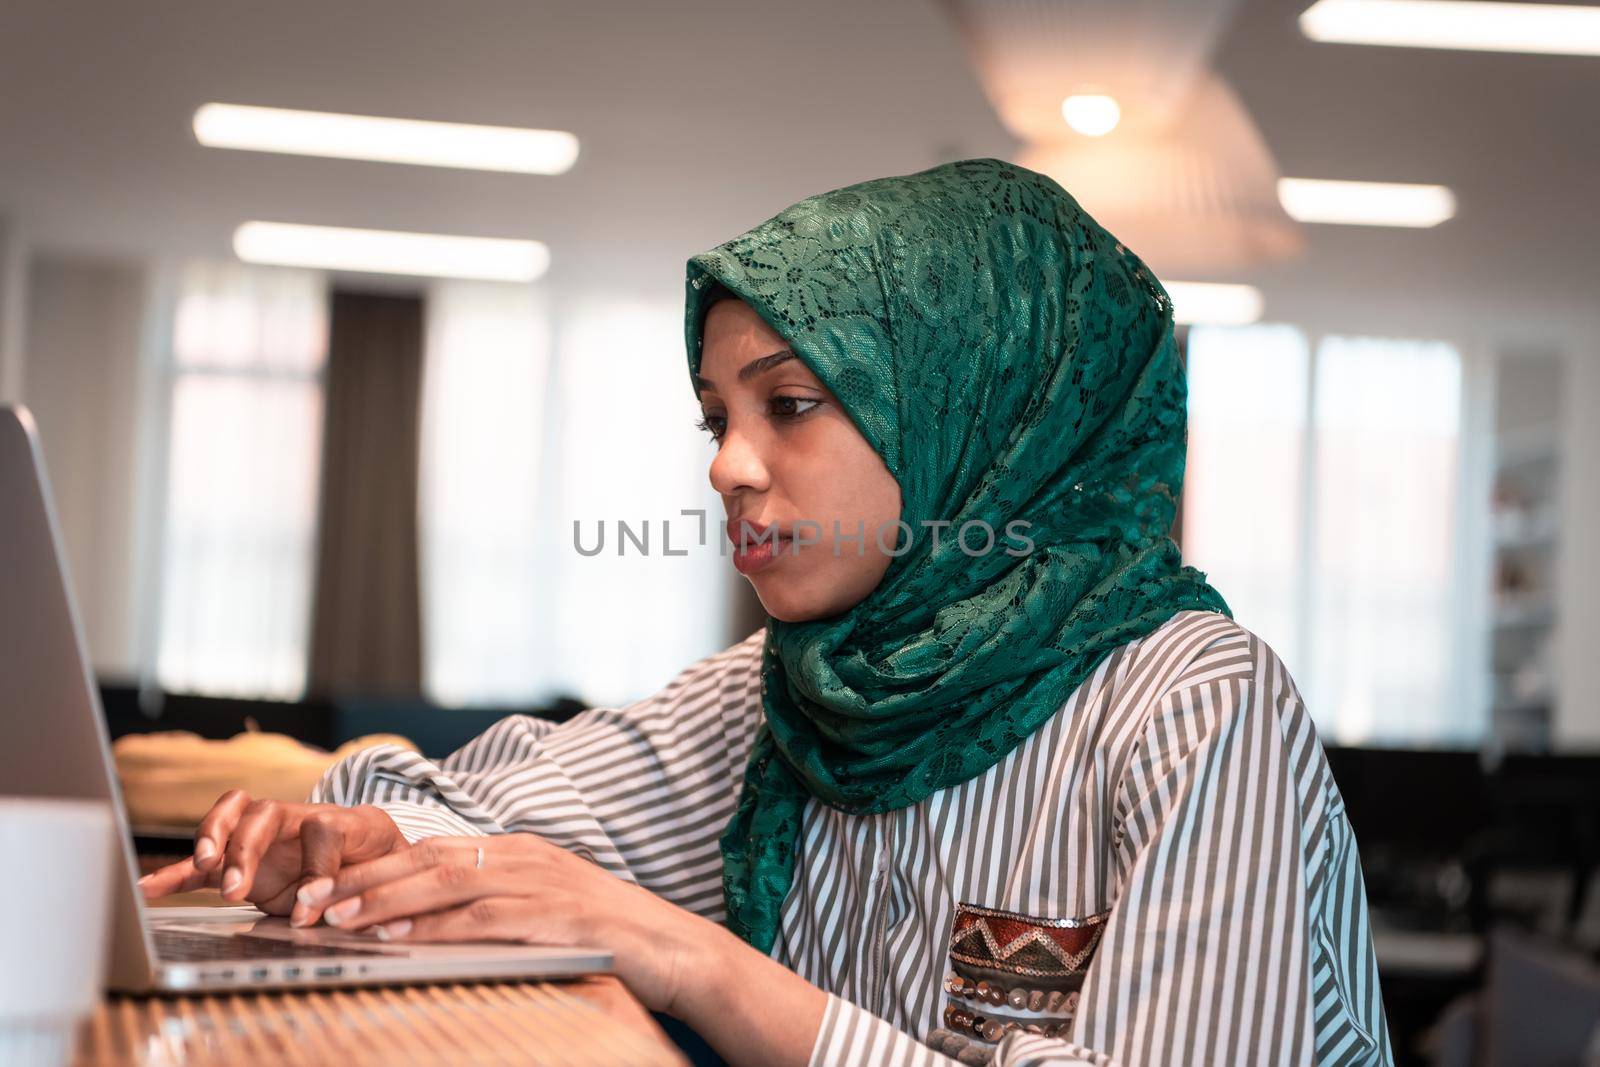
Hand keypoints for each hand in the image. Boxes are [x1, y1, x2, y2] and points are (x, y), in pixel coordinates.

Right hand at [138, 791, 405, 919]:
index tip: (312, 908)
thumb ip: (354, 886)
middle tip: (239, 885)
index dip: (318, 869)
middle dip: (247, 847)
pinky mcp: (241, 864)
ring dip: (213, 841)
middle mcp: (296, 821)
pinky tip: (149, 887)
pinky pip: (204, 865)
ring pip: (230, 821)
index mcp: (339, 820)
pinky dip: (177, 874)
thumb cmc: (379, 859)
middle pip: (263, 813)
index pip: (323, 830)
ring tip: (203, 863)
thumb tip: (316, 912)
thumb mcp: (382, 869)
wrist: (372, 856)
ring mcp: (265, 838)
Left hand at [298, 834, 717, 1014]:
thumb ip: (488, 906)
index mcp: (514, 850)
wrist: (672, 947)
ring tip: (336, 918)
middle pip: (426, 859)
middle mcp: (521, 856)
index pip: (427, 850)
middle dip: (361, 880)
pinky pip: (484, 917)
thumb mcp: (539, 908)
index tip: (320, 887)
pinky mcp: (555, 916)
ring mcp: (540, 882)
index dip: (370, 868)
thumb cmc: (602, 934)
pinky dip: (437, 925)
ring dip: (385, 901)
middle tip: (307, 901)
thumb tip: (420, 921)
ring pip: (446, 882)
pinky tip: (403, 936)